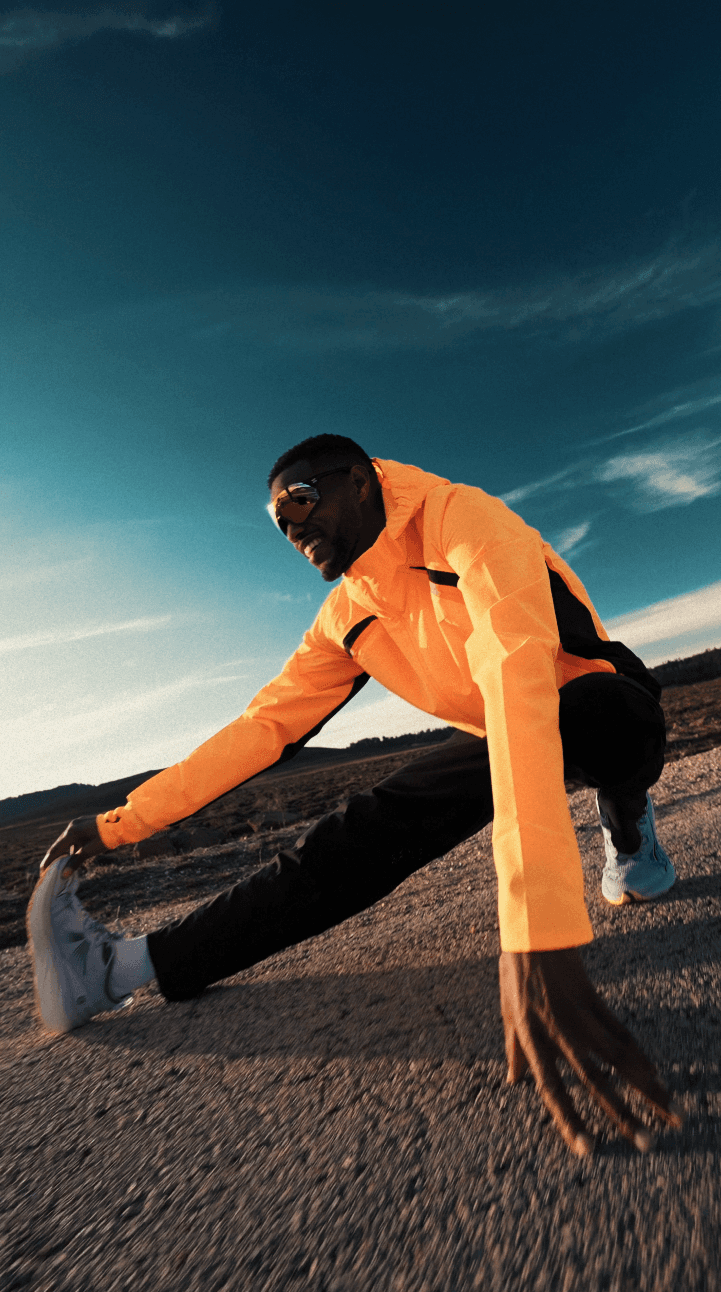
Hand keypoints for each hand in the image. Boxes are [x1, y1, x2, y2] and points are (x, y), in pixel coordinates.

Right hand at [40, 816, 105, 875]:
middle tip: (47, 872)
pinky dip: (73, 850)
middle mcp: (72, 826)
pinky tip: (73, 859)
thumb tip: (63, 874)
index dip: (48, 861)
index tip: (42, 872)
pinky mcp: (84, 826)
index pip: (56, 849)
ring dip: (64, 855)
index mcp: (72, 831)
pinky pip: (75, 840)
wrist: (122, 824)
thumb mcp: (90, 851)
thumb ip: (76, 861)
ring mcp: (78, 825)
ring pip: (67, 843)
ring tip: (60, 868)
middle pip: (60, 845)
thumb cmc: (107, 837)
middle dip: (54, 859)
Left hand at [499, 948, 681, 1154]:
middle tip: (646, 1144)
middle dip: (622, 1115)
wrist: (533, 931)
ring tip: (670, 1112)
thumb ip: (514, 1050)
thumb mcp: (507, 1013)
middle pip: (595, 1081)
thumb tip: (514, 1082)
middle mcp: (559, 1031)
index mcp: (532, 1039)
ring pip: (619, 1059)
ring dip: (646, 1088)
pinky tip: (656, 1076)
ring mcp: (580, 1015)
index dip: (569, 1120)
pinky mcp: (595, 1000)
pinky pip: (622, 1033)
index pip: (552, 1089)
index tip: (588, 1149)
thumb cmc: (515, 974)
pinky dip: (640, 1056)